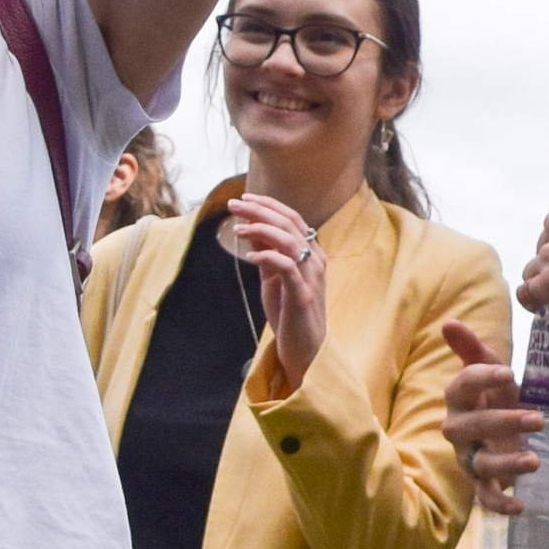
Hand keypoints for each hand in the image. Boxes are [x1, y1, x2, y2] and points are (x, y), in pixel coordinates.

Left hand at [228, 192, 330, 385]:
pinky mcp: (303, 295)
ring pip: (289, 239)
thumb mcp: (273, 278)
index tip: (243, 198)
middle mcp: (315, 260)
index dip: (267, 204)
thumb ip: (266, 253)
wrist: (305, 350)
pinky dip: (267, 256)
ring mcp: (311, 277)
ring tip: (237, 229)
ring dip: (260, 228)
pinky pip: (287, 267)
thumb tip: (249, 227)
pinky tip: (249, 256)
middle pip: (288, 223)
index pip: (291, 217)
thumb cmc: (289, 313)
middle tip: (234, 204)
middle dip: (259, 210)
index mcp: (311, 253)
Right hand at [439, 318, 538, 514]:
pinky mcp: (482, 481)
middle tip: (538, 418)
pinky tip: (521, 506)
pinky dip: (500, 503)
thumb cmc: (491, 397)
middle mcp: (458, 430)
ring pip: (480, 463)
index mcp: (458, 399)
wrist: (495, 430)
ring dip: (506, 464)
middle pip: (472, 427)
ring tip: (534, 461)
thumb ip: (472, 349)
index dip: (482, 379)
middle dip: (503, 422)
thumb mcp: (489, 372)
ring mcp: (469, 457)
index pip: (462, 386)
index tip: (510, 373)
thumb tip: (450, 322)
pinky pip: (485, 496)